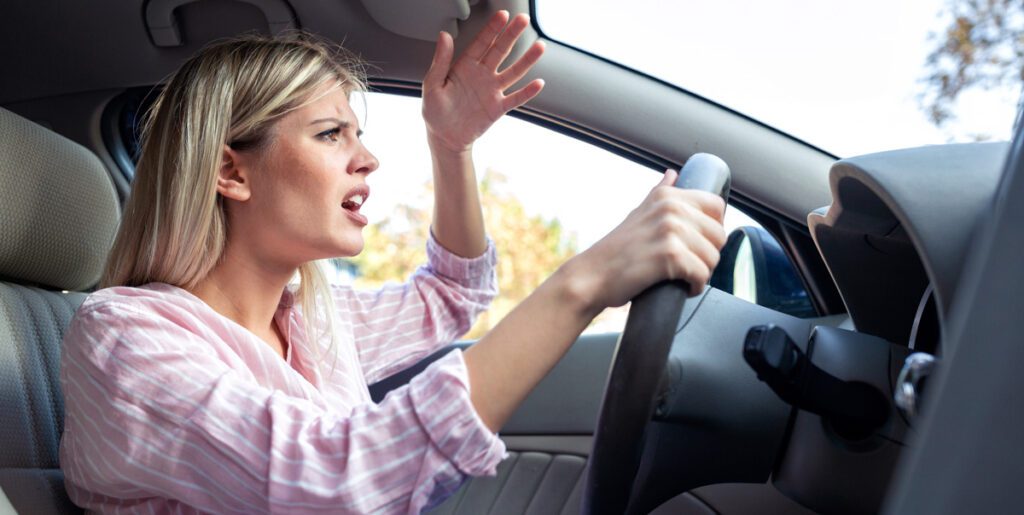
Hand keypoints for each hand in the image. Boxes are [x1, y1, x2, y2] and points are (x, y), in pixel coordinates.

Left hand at [422, 11, 545, 153]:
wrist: (445, 138)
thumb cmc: (435, 112)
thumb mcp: (432, 86)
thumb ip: (440, 61)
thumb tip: (444, 35)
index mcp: (465, 66)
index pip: (482, 43)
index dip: (492, 29)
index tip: (503, 15)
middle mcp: (482, 75)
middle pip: (501, 51)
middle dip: (512, 35)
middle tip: (523, 19)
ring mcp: (492, 90)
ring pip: (513, 72)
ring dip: (526, 60)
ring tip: (540, 46)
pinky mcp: (498, 108)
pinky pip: (516, 98)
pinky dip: (527, 92)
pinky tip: (538, 83)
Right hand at [567, 170, 727, 309]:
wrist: (592, 276)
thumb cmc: (617, 250)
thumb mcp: (639, 212)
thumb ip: (660, 193)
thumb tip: (673, 173)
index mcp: (667, 196)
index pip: (716, 206)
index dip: (713, 229)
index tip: (697, 243)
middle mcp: (671, 208)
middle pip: (719, 235)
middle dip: (708, 255)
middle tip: (688, 265)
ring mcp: (670, 231)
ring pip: (713, 258)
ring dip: (702, 273)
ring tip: (683, 277)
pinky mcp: (670, 256)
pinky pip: (702, 274)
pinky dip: (695, 287)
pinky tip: (683, 287)